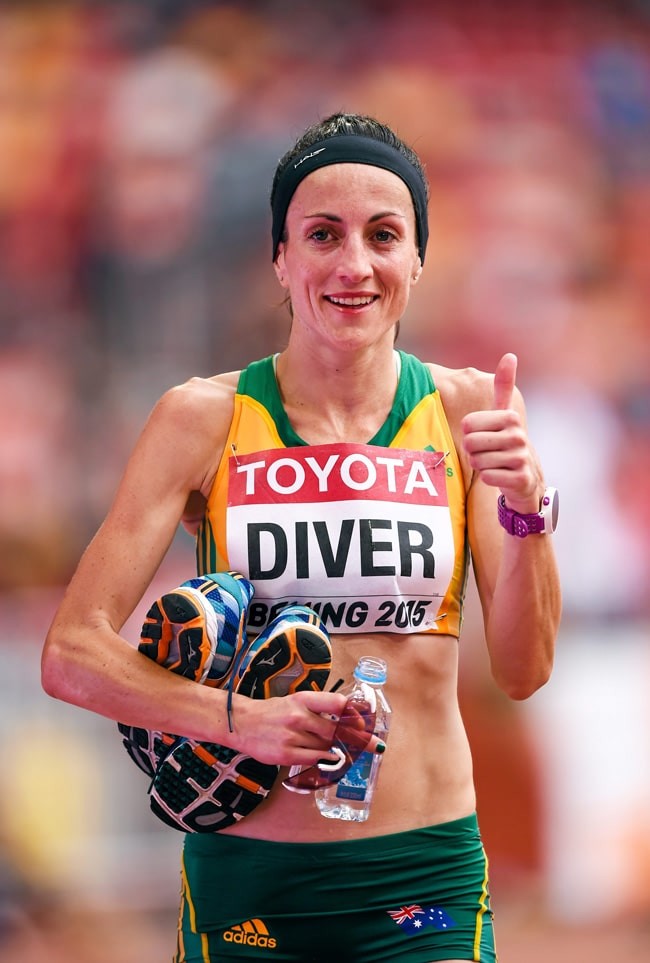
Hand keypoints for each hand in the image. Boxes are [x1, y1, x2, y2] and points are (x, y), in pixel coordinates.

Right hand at [229, 689, 383, 766]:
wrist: (242, 723)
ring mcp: (292, 737)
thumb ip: (319, 709)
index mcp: (303, 699)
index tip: (365, 724)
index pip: (337, 703)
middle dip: (359, 740)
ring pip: (326, 748)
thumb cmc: (273, 712)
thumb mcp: (295, 702)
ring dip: (337, 751)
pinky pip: (314, 760)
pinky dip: (323, 759)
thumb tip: (348, 721)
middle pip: (337, 731)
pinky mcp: (286, 755)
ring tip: (343, 751)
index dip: (354, 715)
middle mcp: (299, 716)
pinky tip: (327, 757)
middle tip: (375, 746)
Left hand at [461, 353, 541, 511]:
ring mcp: (521, 458)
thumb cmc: (506, 442)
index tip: (484, 435)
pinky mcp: (520, 478)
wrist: (525, 477)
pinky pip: (487, 477)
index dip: (469, 433)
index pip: (468, 424)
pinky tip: (500, 475)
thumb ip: (504, 386)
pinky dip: (488, 478)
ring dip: (480, 465)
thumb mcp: (504, 414)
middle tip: (487, 452)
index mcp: (510, 417)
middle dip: (472, 451)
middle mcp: (518, 436)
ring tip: (494, 463)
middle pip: (470, 443)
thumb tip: (510, 355)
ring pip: (477, 461)